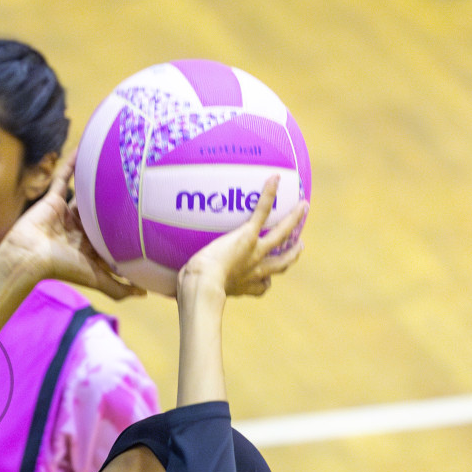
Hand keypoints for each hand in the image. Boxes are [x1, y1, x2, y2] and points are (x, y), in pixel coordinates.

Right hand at [0, 152, 145, 300]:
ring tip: (112, 161)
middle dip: (113, 199)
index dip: (124, 224)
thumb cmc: (62, 268)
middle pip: (100, 211)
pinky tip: (83, 150)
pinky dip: (71, 164)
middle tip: (134, 180)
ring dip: (95, 178)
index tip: (144, 212)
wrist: (30, 257)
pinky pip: (64, 178)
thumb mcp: (96, 279)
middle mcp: (79, 228)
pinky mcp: (53, 200)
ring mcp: (66, 213)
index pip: (110, 233)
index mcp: (89, 246)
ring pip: (84, 192)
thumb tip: (145, 295)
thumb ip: (119, 287)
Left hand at [177, 175, 307, 305]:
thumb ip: (186, 288)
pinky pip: (262, 212)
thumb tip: (168, 293)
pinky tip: (275, 179)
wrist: (203, 285)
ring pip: (281, 234)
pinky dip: (269, 194)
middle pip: (281, 264)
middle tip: (300, 246)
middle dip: (292, 254)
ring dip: (293, 220)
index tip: (268, 281)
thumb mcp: (194, 291)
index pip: (261, 287)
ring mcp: (254, 251)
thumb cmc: (194, 291)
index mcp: (243, 284)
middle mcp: (254, 270)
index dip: (266, 283)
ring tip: (303, 206)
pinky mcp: (248, 236)